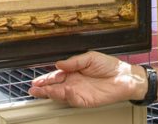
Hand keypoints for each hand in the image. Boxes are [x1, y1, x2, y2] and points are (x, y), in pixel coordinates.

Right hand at [29, 51, 145, 107]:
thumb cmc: (109, 66)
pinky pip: (73, 100)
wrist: (124, 77)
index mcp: (74, 71)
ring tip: (41, 92)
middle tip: (33, 89)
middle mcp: (74, 83)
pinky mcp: (85, 100)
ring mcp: (79, 92)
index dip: (46, 78)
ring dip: (51, 94)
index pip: (56, 76)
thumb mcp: (90, 57)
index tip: (37, 81)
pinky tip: (61, 92)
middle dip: (43, 88)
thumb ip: (74, 61)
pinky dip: (66, 96)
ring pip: (61, 95)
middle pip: (55, 87)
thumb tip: (59, 63)